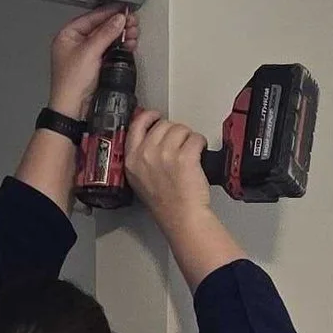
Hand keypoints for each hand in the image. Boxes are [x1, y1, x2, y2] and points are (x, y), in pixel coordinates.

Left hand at [48, 3, 135, 118]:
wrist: (74, 109)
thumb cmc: (70, 84)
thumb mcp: (89, 52)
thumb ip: (105, 33)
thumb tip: (118, 19)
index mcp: (67, 36)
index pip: (91, 17)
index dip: (108, 12)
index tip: (123, 9)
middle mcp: (76, 44)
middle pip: (101, 27)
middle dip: (118, 24)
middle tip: (132, 22)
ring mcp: (87, 55)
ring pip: (107, 39)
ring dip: (122, 35)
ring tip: (133, 32)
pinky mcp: (96, 66)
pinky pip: (110, 51)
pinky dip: (121, 47)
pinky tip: (129, 44)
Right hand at [123, 107, 211, 222]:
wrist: (181, 217)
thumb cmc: (165, 203)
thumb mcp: (139, 179)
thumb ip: (141, 156)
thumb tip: (151, 136)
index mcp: (132, 159)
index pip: (137, 125)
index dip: (149, 116)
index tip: (156, 116)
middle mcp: (146, 154)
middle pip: (163, 125)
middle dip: (175, 132)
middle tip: (179, 147)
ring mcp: (165, 154)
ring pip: (181, 128)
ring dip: (188, 138)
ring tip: (189, 154)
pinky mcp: (185, 157)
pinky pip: (196, 138)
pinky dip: (201, 144)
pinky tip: (198, 155)